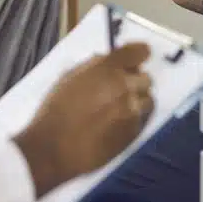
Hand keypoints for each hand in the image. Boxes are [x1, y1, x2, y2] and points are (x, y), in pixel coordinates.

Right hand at [13, 43, 153, 197]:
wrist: (54, 149)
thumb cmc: (55, 110)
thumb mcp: (70, 78)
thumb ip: (93, 66)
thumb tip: (107, 61)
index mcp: (108, 69)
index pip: (140, 52)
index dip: (138, 55)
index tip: (132, 61)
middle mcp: (125, 86)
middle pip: (146, 78)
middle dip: (135, 81)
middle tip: (119, 90)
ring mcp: (132, 110)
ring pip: (148, 99)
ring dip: (137, 101)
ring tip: (119, 109)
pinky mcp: (134, 132)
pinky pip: (142, 119)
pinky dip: (133, 119)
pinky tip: (116, 124)